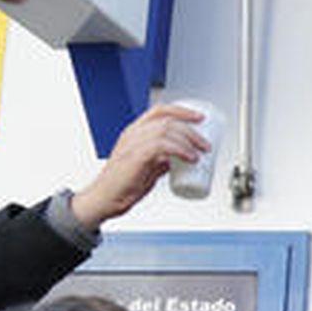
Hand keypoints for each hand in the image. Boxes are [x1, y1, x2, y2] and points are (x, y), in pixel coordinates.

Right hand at [70, 104, 214, 227]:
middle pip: (167, 120)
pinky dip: (179, 150)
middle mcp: (133, 134)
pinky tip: (190, 158)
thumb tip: (176, 160)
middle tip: (206, 145)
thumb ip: (159, 160)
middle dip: (192, 130)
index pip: (159, 111)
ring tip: (200, 153)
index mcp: (135, 132)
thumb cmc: (123, 184)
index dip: (182, 111)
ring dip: (188, 140)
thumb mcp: (147, 168)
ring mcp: (132, 144)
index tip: (200, 118)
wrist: (105, 199)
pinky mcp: (135, 157)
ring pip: (165, 130)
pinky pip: (161, 146)